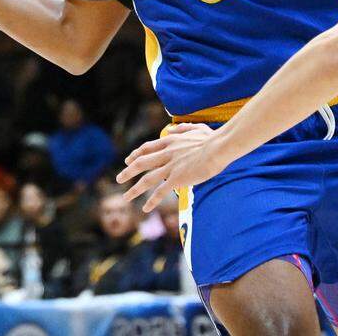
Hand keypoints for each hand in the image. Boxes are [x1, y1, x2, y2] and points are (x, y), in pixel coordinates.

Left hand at [115, 123, 230, 211]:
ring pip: (147, 179)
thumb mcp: (196, 128)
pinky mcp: (177, 178)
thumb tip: (172, 130)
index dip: (136, 154)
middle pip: (141, 163)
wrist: (218, 148)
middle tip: (119, 179)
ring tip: (125, 197)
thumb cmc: (212, 138)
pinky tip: (146, 208)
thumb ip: (182, 129)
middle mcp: (167, 154)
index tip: (128, 160)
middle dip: (128, 172)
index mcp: (170, 141)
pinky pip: (161, 192)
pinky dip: (152, 201)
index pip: (147, 148)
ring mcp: (171, 167)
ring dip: (134, 189)